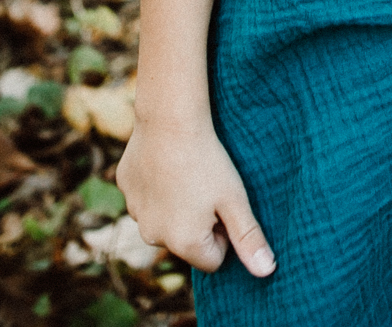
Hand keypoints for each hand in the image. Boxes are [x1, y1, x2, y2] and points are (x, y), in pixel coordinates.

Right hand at [113, 119, 277, 276]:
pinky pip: (147, 197)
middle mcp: (153, 236)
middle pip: (187, 241)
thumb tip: (266, 272)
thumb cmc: (209, 161)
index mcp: (183, 244)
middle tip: (207, 187)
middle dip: (199, 223)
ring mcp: (135, 212)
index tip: (224, 205)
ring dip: (177, 206)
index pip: (214, 259)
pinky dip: (158, 187)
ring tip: (188, 173)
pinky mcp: (125, 188)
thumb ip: (249, 239)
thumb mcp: (236, 200)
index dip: (225, 234)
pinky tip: (167, 163)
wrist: (170, 119)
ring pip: (165, 219)